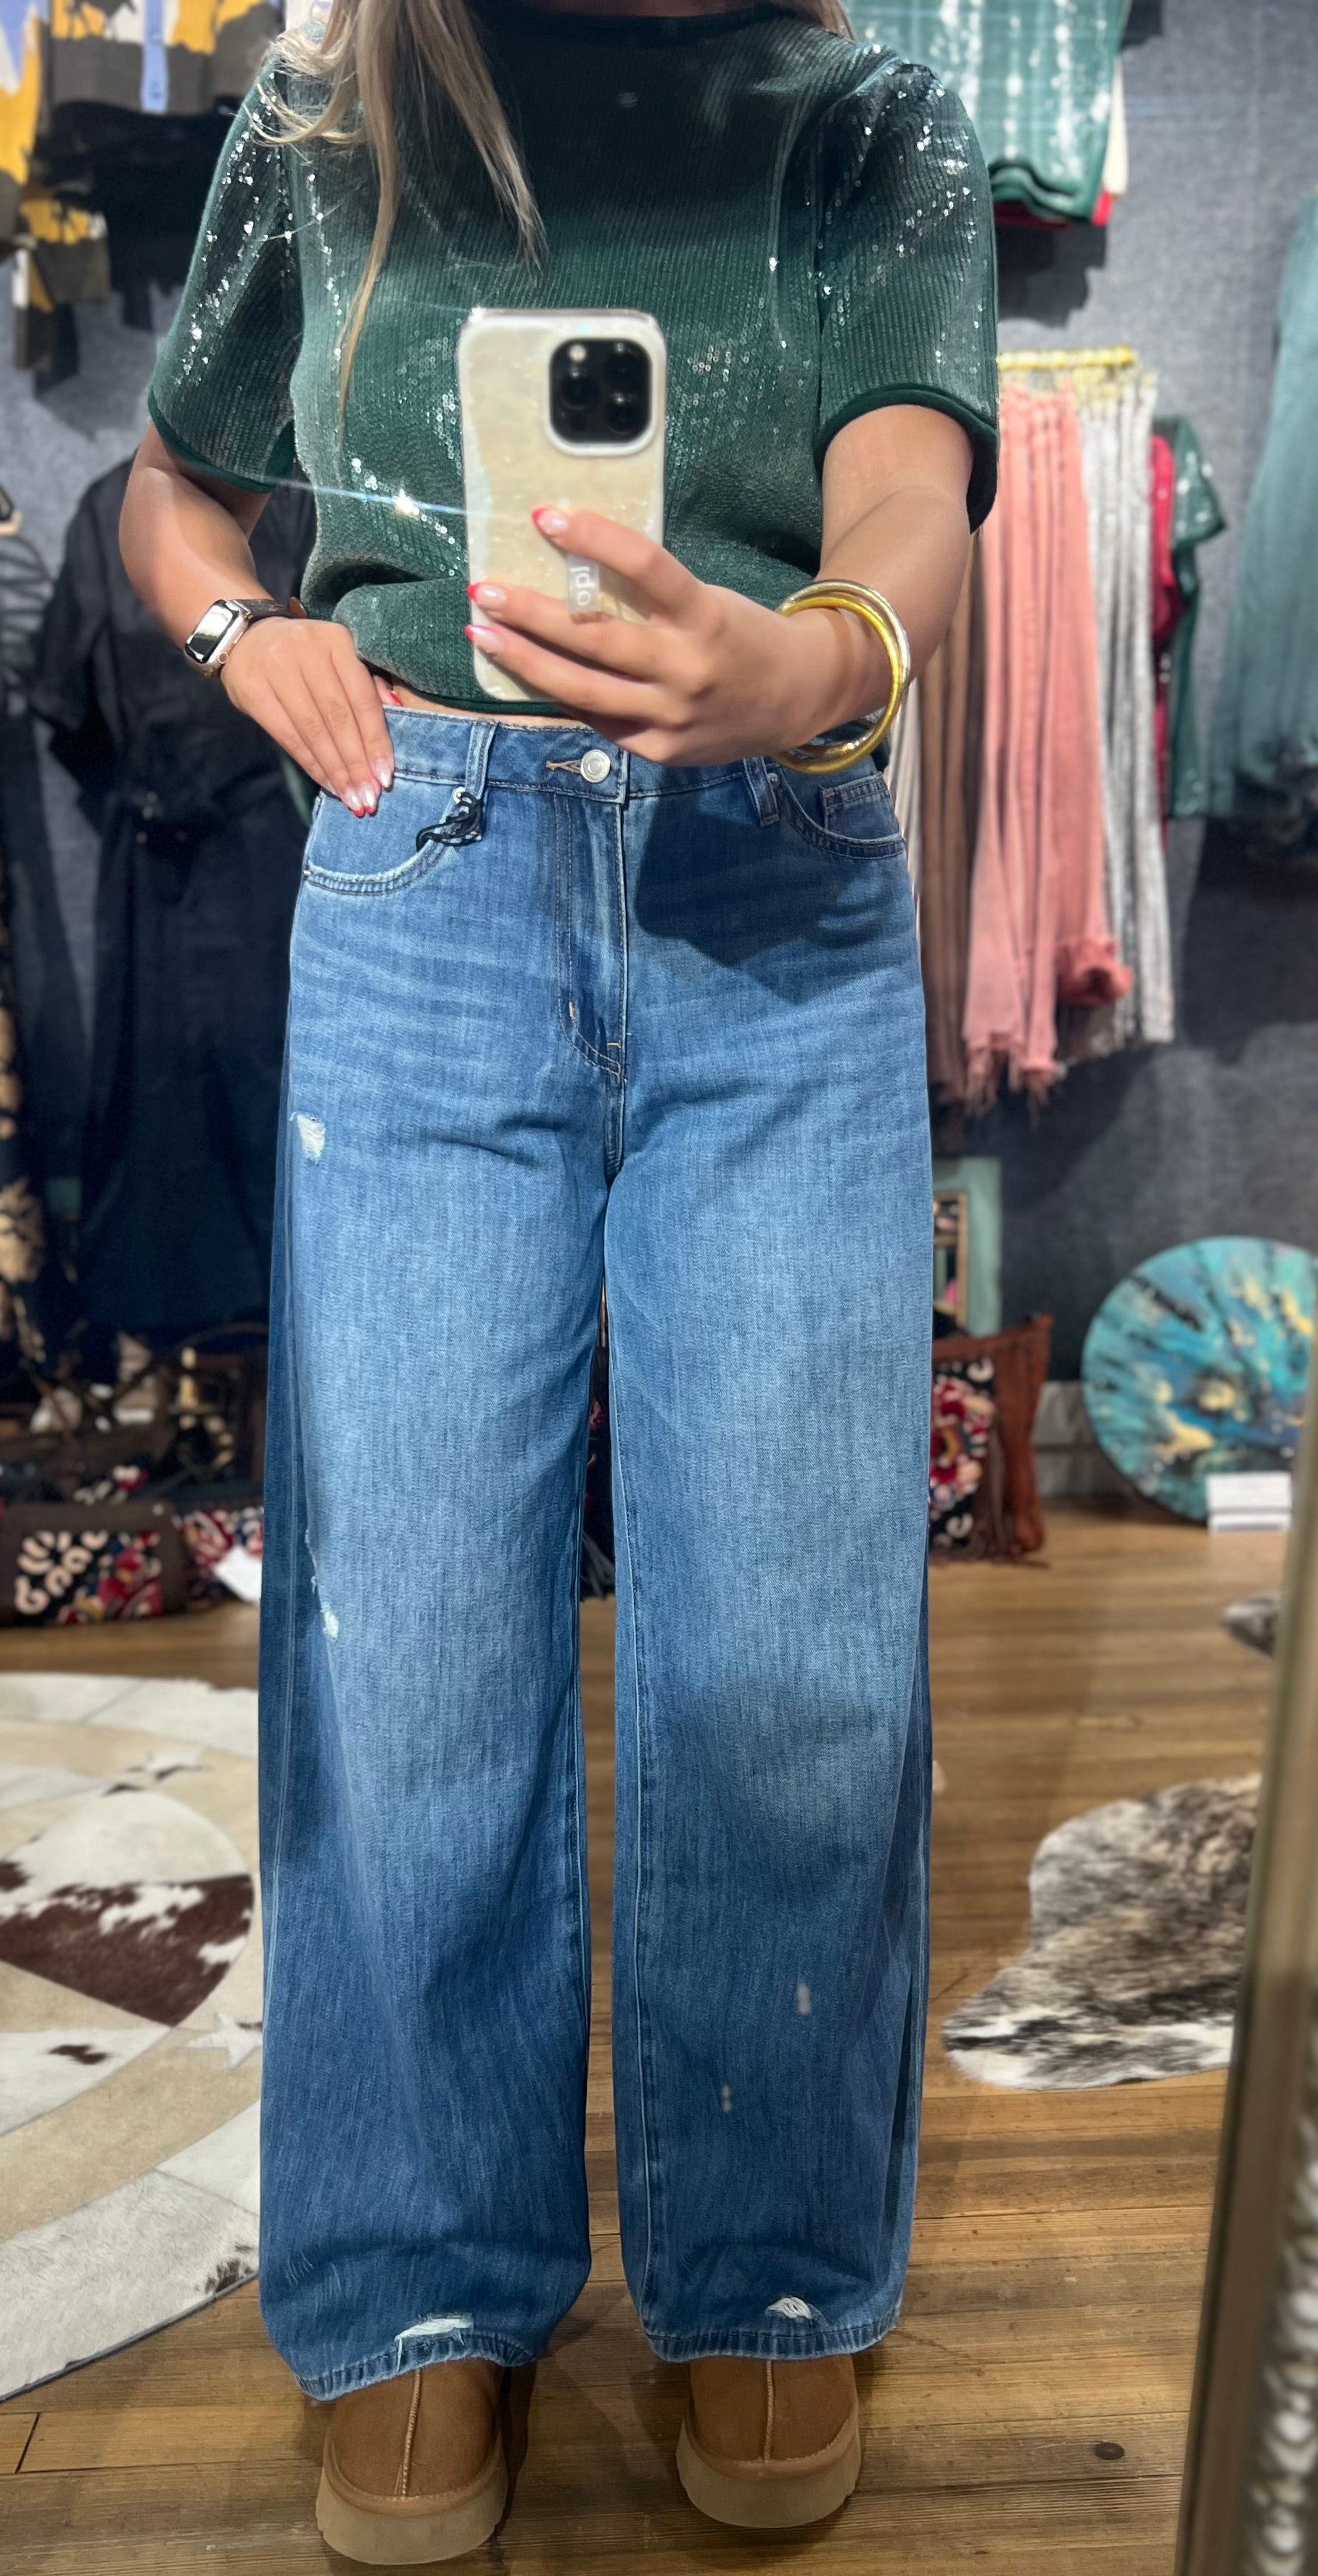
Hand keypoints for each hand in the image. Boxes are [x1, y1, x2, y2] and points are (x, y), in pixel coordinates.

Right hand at [220, 614, 397, 813]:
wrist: (246, 639)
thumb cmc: (306, 655)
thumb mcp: (338, 656)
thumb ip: (366, 681)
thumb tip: (398, 710)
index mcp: (336, 639)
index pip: (362, 698)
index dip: (375, 740)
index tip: (386, 775)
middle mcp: (307, 649)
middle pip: (338, 717)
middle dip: (356, 762)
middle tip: (370, 796)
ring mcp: (277, 668)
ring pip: (313, 730)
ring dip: (335, 770)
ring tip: (352, 797)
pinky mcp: (253, 690)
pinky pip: (288, 736)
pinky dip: (311, 764)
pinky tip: (327, 783)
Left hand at [465, 510, 881, 765]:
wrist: (798, 698)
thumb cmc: (739, 636)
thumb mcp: (706, 602)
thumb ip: (650, 597)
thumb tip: (570, 576)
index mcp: (704, 615)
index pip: (646, 566)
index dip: (595, 538)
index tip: (545, 516)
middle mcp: (686, 668)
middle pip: (596, 638)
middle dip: (531, 615)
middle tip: (484, 591)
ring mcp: (672, 715)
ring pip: (584, 691)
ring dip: (526, 663)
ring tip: (483, 637)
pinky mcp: (661, 749)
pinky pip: (600, 722)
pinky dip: (562, 698)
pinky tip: (529, 678)